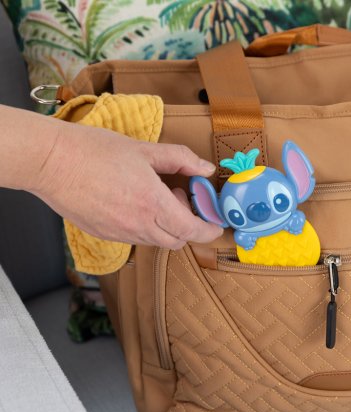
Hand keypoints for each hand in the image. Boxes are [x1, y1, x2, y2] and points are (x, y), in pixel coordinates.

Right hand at [32, 121, 222, 248]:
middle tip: (181, 198)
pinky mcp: (106, 235)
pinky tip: (136, 204)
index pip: (192, 231)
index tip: (215, 225)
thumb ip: (181, 159)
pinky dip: (147, 228)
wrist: (52, 162)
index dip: (208, 231)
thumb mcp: (145, 150)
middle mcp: (139, 225)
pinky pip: (136, 239)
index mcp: (152, 204)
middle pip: (177, 241)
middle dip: (189, 226)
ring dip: (168, 226)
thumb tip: (206, 168)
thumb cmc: (96, 151)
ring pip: (157, 241)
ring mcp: (121, 233)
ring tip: (156, 196)